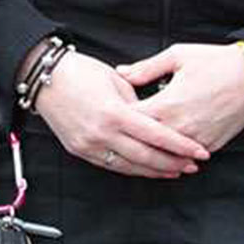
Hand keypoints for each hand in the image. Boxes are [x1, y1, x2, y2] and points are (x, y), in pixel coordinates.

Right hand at [26, 49, 210, 177]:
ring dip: (155, 171)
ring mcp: (90, 145)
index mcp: (114, 112)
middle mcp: (102, 134)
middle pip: (146, 157)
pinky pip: (112, 166)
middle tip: (192, 166)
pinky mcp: (80, 151)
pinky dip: (132, 169)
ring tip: (175, 170)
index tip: (198, 152)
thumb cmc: (79, 71)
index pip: (156, 135)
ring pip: (130, 167)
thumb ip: (136, 101)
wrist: (44, 78)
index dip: (180, 146)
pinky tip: (146, 169)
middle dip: (173, 163)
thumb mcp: (115, 80)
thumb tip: (151, 116)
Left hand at [118, 43, 243, 152]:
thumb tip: (122, 73)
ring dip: (153, 150)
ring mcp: (196, 141)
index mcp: (167, 105)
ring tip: (141, 144)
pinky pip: (186, 157)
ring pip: (164, 155)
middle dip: (132, 137)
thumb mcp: (177, 56)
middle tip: (121, 133)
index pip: (131, 120)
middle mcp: (179, 127)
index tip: (113, 113)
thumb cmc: (217, 63)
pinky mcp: (210, 146)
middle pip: (144, 142)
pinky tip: (167, 148)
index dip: (120, 117)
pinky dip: (174, 154)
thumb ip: (146, 68)